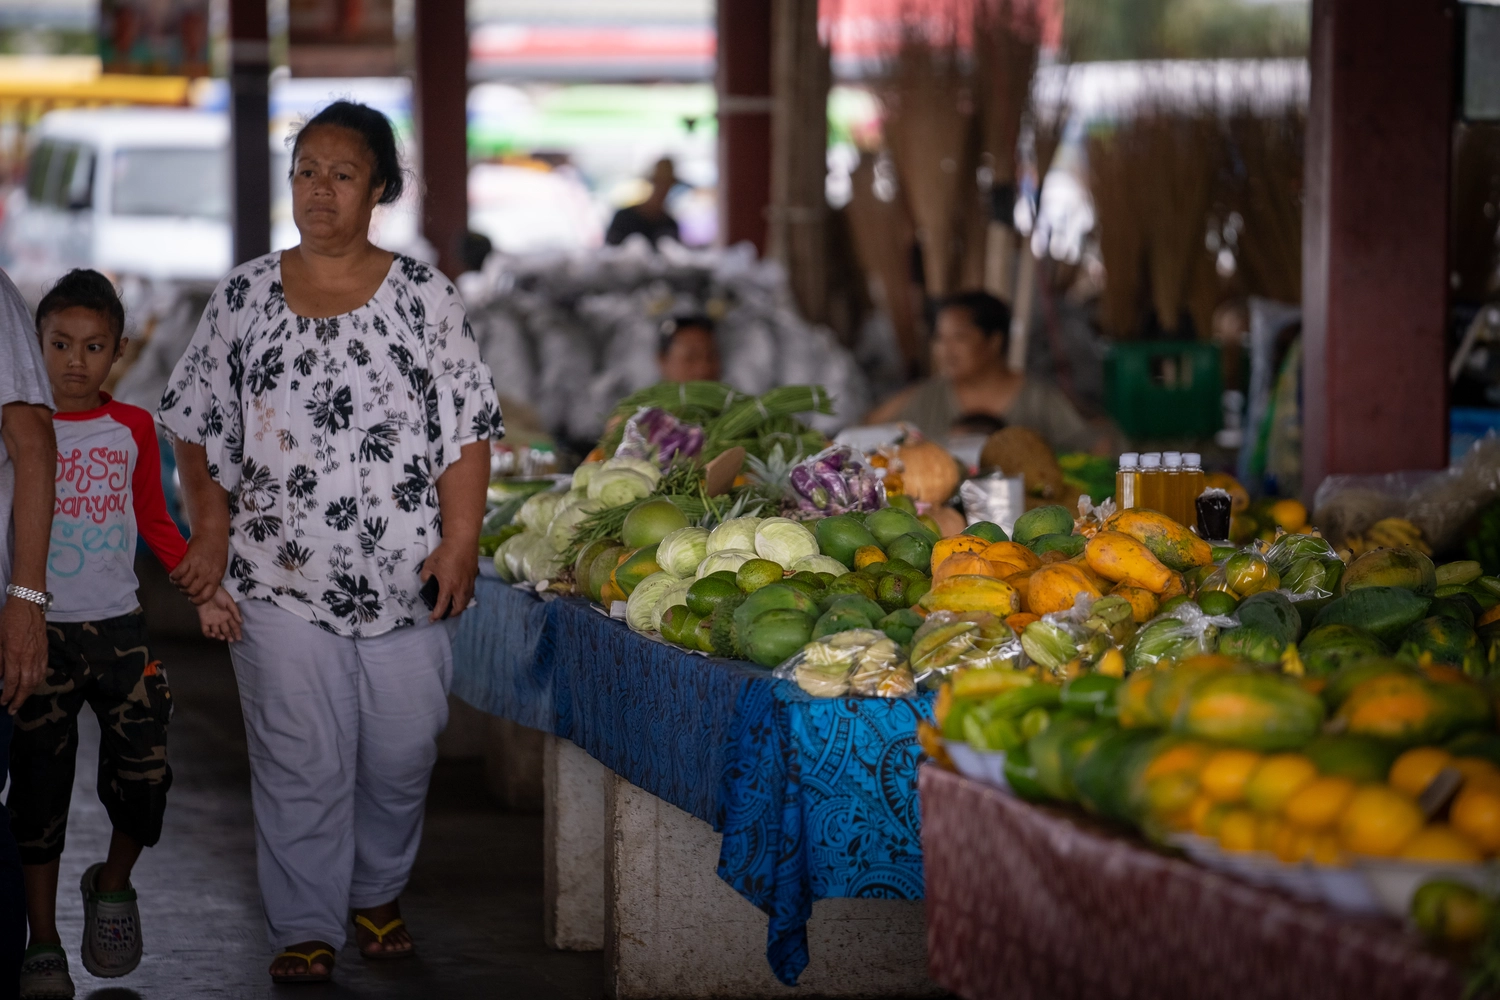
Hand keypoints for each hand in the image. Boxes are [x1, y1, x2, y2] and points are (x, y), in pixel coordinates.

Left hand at [0, 597, 46, 713]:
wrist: (28, 605)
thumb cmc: (9, 619)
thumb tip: (0, 677)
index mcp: (15, 654)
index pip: (12, 681)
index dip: (7, 695)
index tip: (2, 703)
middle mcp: (29, 657)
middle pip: (27, 685)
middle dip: (19, 700)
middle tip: (12, 710)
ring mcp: (39, 654)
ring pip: (36, 679)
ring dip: (29, 693)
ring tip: (22, 700)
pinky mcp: (45, 650)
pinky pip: (43, 670)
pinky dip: (38, 681)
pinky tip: (33, 684)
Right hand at [171, 534, 228, 604]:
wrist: (212, 533)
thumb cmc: (217, 550)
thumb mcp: (220, 567)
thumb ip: (213, 579)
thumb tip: (205, 590)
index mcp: (216, 577)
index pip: (205, 596)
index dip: (196, 600)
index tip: (192, 599)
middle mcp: (207, 574)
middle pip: (192, 591)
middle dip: (185, 592)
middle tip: (182, 588)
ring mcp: (197, 567)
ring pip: (183, 583)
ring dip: (178, 584)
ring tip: (177, 581)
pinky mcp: (188, 559)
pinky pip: (177, 573)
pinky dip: (173, 576)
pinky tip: (173, 575)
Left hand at [196, 587, 242, 641]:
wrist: (205, 590)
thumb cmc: (219, 595)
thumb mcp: (229, 602)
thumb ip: (235, 612)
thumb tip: (241, 622)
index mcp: (229, 615)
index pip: (234, 626)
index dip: (237, 632)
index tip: (239, 638)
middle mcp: (221, 620)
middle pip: (226, 630)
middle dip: (229, 636)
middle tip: (231, 640)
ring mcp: (212, 621)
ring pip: (217, 632)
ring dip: (220, 636)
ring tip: (222, 637)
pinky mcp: (204, 621)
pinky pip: (206, 631)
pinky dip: (209, 635)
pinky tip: (213, 635)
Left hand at [420, 539, 477, 621]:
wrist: (462, 541)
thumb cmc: (444, 553)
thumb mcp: (429, 564)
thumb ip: (426, 576)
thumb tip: (426, 582)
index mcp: (448, 586)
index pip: (442, 606)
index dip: (436, 615)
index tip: (432, 619)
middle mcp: (460, 588)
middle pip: (458, 608)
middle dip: (451, 614)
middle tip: (444, 614)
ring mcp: (469, 583)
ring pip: (466, 601)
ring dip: (459, 607)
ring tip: (453, 606)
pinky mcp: (474, 577)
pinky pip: (470, 593)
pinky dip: (465, 598)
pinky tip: (461, 594)